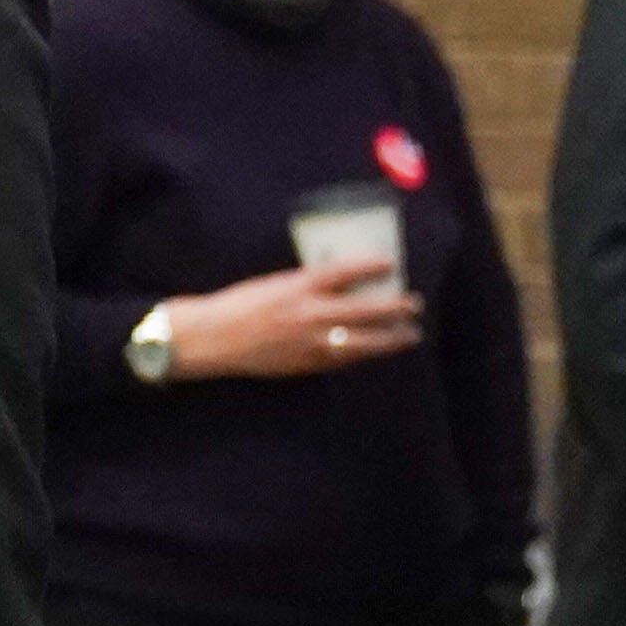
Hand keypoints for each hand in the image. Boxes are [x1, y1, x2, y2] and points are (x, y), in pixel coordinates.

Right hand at [159, 256, 422, 378]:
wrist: (213, 338)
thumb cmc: (238, 305)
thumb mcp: (273, 284)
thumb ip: (306, 285)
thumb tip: (340, 282)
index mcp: (298, 287)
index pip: (345, 272)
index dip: (371, 266)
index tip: (389, 263)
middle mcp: (310, 314)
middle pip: (366, 309)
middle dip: (395, 307)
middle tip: (413, 303)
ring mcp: (312, 341)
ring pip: (365, 340)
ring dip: (392, 337)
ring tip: (410, 333)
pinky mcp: (309, 362)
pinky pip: (347, 358)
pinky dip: (366, 353)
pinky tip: (377, 350)